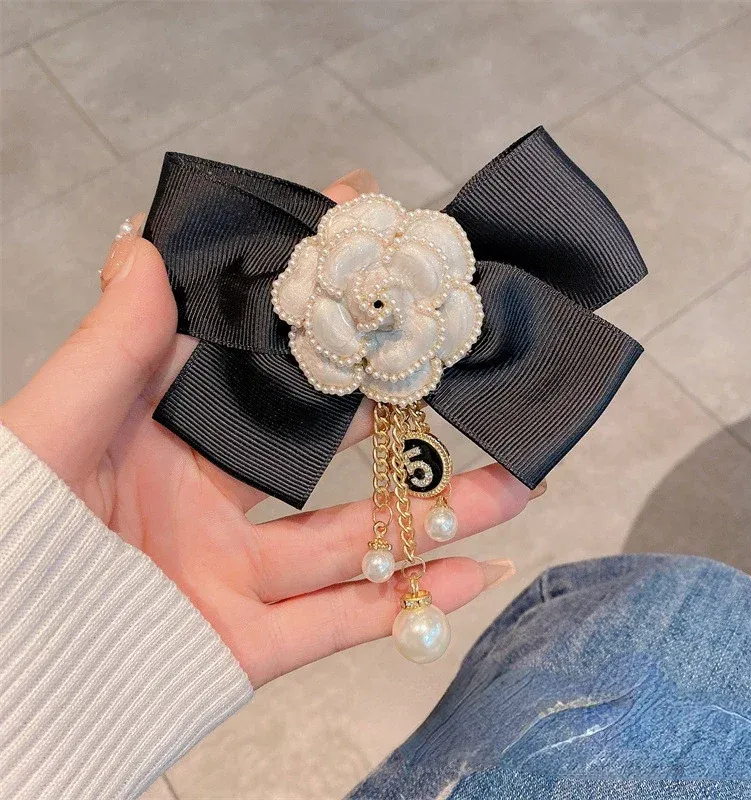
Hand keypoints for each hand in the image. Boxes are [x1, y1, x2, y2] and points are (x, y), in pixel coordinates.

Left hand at [1, 170, 544, 687]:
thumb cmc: (2, 536)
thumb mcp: (50, 429)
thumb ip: (110, 347)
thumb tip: (142, 245)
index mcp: (160, 436)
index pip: (256, 362)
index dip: (312, 313)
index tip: (372, 261)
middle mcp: (206, 499)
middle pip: (327, 455)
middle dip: (400, 419)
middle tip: (468, 376)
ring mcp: (231, 573)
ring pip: (351, 543)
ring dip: (434, 518)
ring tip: (514, 486)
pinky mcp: (243, 645)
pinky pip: (336, 626)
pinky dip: (405, 606)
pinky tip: (472, 577)